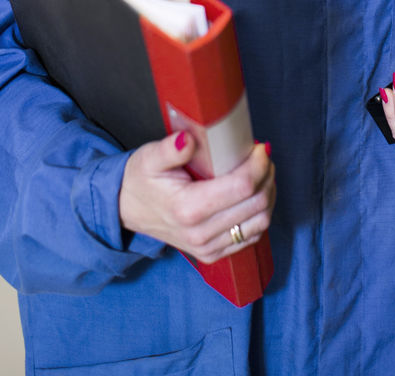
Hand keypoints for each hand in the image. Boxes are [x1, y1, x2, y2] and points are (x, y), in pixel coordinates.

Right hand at [119, 133, 275, 263]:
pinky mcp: (213, 254)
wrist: (127, 209)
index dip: (258, 165)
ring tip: (261, 172)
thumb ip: (171, 149)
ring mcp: (208, 248)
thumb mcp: (150, 157)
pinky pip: (251, 236)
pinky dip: (260, 213)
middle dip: (266, 175)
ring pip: (260, 222)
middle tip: (262, 155)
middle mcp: (200, 234)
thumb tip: (189, 140)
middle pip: (256, 205)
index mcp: (188, 208)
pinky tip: (254, 193)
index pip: (242, 187)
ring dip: (267, 194)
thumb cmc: (141, 179)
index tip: (259, 147)